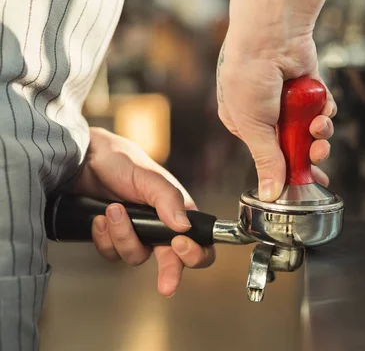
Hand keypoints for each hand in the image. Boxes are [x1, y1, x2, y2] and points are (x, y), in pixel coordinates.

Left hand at [73, 127, 215, 296]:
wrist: (83, 159)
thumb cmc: (121, 160)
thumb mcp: (147, 176)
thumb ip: (168, 199)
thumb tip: (184, 226)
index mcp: (179, 211)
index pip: (200, 241)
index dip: (196, 252)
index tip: (180, 246)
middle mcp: (162, 226)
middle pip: (174, 261)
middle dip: (169, 272)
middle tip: (166, 285)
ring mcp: (138, 234)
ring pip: (136, 257)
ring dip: (123, 237)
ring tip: (112, 210)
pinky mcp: (115, 238)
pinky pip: (112, 254)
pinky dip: (104, 238)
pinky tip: (100, 219)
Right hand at [216, 32, 335, 201]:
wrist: (271, 35)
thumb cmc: (248, 74)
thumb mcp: (252, 126)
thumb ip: (266, 160)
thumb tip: (269, 193)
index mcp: (244, 123)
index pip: (269, 155)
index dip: (288, 169)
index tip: (303, 180)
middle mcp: (267, 112)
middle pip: (295, 144)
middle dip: (309, 152)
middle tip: (317, 154)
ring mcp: (290, 100)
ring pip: (312, 129)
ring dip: (320, 132)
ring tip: (319, 127)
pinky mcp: (309, 86)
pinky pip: (324, 107)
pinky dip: (327, 110)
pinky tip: (324, 109)